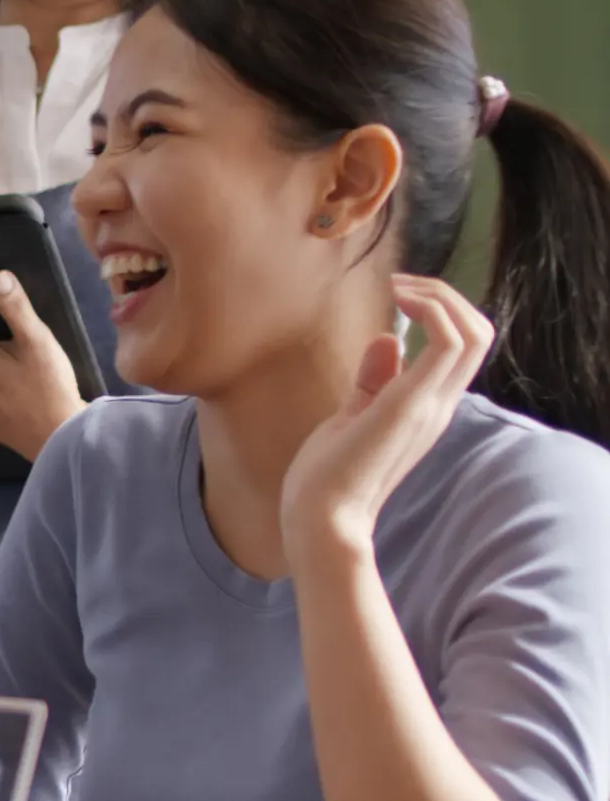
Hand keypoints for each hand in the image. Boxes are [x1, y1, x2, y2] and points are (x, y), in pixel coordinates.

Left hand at [280, 276, 492, 574]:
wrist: (321, 516)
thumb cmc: (329, 474)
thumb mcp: (353, 414)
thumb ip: (374, 380)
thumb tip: (387, 339)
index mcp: (427, 406)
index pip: (462, 348)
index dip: (442, 312)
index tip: (400, 294)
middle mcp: (439, 404)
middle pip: (478, 334)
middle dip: (446, 296)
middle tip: (402, 284)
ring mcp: (431, 404)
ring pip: (475, 332)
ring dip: (441, 297)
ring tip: (400, 287)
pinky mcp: (414, 403)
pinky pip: (450, 342)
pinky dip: (432, 311)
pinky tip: (398, 302)